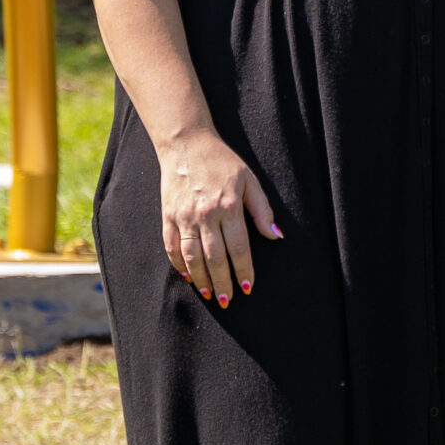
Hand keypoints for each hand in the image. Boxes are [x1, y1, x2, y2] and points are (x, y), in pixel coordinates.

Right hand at [153, 126, 279, 306]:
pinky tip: (188, 277)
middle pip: (215, 258)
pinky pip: (172, 248)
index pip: (239, 247)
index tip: (248, 287)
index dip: (244, 270)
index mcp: (229, 206)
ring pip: (192, 257)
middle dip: (223, 282)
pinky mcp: (168, 217)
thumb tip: (276, 236)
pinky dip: (179, 265)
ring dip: (202, 279)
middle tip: (230, 300)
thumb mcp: (250, 180)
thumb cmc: (223, 163)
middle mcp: (205, 215)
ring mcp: (184, 217)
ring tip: (211, 294)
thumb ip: (262, 210)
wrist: (187, 145)